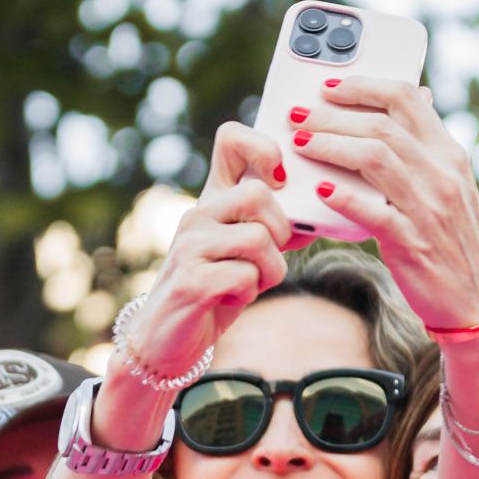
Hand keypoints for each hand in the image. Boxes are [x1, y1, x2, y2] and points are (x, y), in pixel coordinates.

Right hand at [121, 124, 292, 379]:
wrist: (166, 339)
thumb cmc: (213, 293)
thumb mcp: (245, 256)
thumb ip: (272, 233)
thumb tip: (312, 222)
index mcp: (211, 200)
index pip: (231, 140)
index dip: (263, 148)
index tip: (278, 179)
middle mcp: (197, 214)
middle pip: (258, 195)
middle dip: (279, 232)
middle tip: (267, 258)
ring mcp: (190, 246)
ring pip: (258, 239)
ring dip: (269, 271)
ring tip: (248, 284)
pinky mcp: (191, 280)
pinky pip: (244, 277)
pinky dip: (248, 293)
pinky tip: (228, 300)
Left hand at [293, 75, 478, 332]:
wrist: (476, 302)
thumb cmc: (454, 243)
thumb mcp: (451, 189)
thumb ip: (426, 152)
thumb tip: (409, 108)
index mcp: (450, 154)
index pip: (406, 99)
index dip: (363, 87)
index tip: (330, 88)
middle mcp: (442, 174)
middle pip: (381, 124)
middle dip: (332, 115)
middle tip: (298, 115)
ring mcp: (428, 208)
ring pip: (374, 157)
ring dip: (331, 145)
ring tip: (302, 144)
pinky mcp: (412, 243)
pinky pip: (372, 212)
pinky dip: (344, 197)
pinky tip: (320, 190)